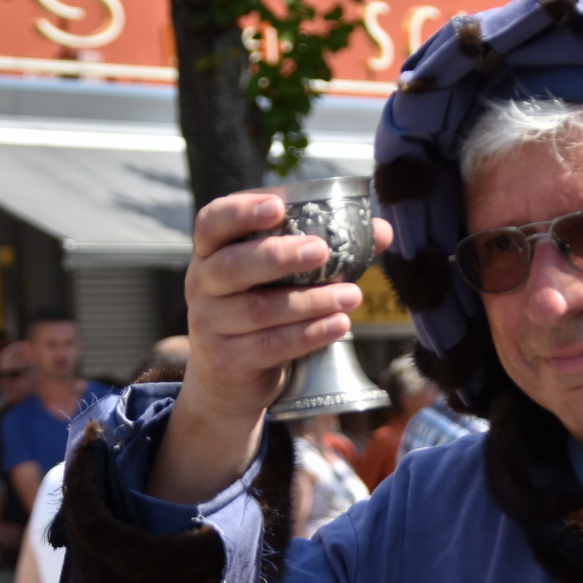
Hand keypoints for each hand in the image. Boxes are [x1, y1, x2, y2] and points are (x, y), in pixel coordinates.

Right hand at [182, 192, 392, 423]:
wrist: (229, 376)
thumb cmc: (262, 306)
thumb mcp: (281, 275)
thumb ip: (324, 248)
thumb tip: (381, 231)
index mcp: (212, 251)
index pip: (212, 222)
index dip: (241, 212)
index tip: (277, 206)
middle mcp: (202, 283)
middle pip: (233, 266)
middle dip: (279, 256)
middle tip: (322, 250)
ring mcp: (209, 323)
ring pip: (259, 309)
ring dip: (311, 301)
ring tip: (353, 295)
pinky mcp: (227, 358)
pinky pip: (270, 344)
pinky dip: (309, 334)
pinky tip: (339, 324)